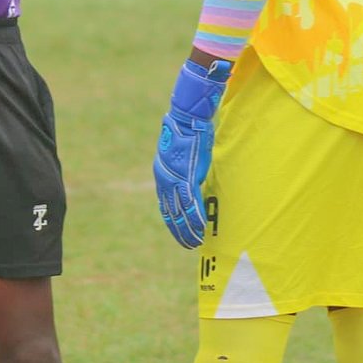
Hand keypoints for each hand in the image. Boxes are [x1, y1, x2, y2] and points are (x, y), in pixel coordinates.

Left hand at [154, 58, 230, 248]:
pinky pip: (191, 203)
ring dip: (189, 229)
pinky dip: (196, 218)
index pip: (165, 206)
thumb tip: (190, 181)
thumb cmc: (187, 133)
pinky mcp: (187, 176)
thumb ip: (182, 171)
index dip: (173, 222)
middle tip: (188, 245)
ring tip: (195, 242)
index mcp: (162, 175)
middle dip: (180, 231)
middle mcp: (164, 180)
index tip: (180, 234)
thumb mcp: (180, 156)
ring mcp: (175, 180)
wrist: (187, 118)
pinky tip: (201, 229)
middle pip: (171, 213)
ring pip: (181, 212)